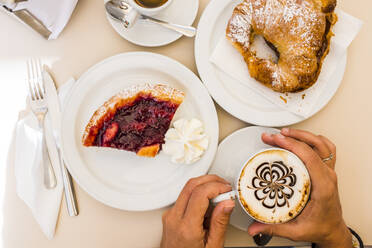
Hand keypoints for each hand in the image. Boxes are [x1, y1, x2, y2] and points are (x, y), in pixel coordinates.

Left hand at [161, 175, 234, 247]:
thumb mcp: (213, 247)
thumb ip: (220, 223)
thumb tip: (227, 202)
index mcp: (186, 228)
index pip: (200, 194)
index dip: (216, 186)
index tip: (228, 189)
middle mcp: (174, 218)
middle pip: (191, 185)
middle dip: (211, 180)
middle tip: (225, 186)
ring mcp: (169, 215)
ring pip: (186, 188)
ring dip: (204, 185)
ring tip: (219, 194)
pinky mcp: (169, 215)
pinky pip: (184, 197)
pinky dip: (198, 194)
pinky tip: (209, 203)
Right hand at [247, 129, 351, 247]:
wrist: (332, 230)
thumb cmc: (320, 227)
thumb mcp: (295, 230)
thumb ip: (273, 227)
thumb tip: (255, 227)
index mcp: (323, 187)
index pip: (310, 158)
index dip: (293, 145)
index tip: (277, 139)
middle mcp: (328, 177)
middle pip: (314, 146)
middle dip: (291, 137)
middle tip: (273, 136)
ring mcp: (329, 172)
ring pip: (321, 143)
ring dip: (303, 135)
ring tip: (285, 132)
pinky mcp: (326, 170)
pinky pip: (325, 148)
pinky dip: (313, 139)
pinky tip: (302, 138)